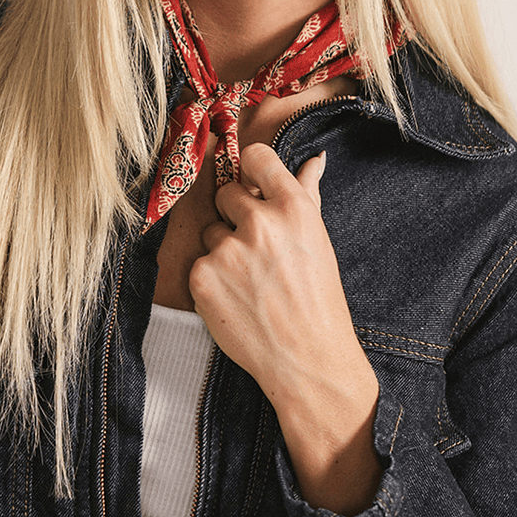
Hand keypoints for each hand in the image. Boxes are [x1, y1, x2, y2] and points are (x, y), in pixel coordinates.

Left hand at [189, 142, 381, 515]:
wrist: (307, 360)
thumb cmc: (318, 298)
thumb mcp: (318, 239)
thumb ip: (308, 192)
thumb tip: (315, 158)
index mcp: (292, 207)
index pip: (256, 157)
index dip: (252, 170)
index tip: (253, 185)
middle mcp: (260, 223)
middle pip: (227, 193)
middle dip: (237, 216)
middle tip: (258, 251)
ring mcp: (228, 250)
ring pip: (211, 231)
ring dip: (223, 250)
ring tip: (251, 282)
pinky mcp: (202, 276)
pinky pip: (199, 262)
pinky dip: (212, 279)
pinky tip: (237, 299)